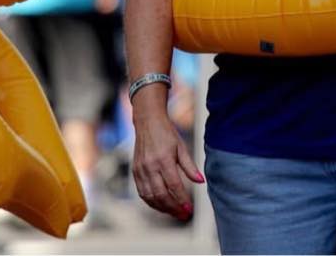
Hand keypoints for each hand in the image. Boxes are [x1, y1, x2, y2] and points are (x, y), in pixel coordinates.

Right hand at [130, 95, 203, 221]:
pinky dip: (151, 202)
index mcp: (163, 159)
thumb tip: (200, 181)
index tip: (190, 209)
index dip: (182, 200)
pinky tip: (161, 205)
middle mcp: (150, 166)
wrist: (147, 121)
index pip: (174, 186)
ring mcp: (141, 169)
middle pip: (161, 195)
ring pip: (150, 197)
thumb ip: (190, 166)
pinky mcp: (135, 170)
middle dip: (174, 208)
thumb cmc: (166, 133)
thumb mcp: (181, 147)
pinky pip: (142, 192)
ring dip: (163, 208)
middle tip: (184, 214)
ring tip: (174, 212)